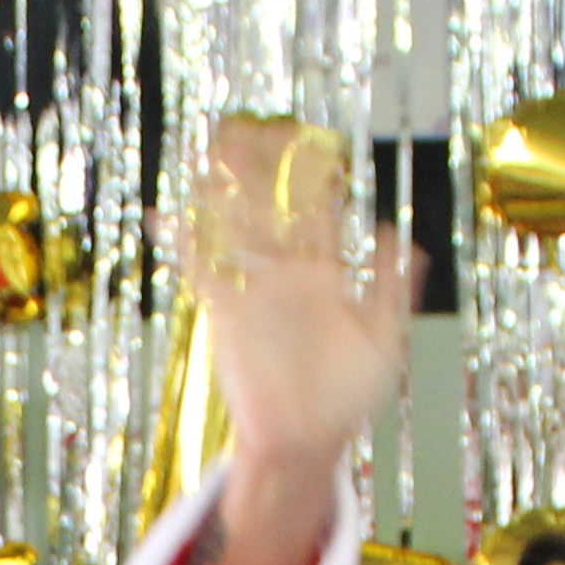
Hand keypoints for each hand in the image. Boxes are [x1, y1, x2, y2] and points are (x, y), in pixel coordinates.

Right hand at [175, 115, 412, 487]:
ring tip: (207, 146)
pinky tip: (162, 217)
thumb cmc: (350, 396)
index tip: (307, 136)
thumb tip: (403, 236)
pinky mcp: (228, 316)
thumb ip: (392, 287)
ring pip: (236, 228)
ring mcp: (256, 291)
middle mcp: (288, 273)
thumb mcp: (385, 340)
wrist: (308, 441)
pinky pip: (203, 273)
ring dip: (220, 190)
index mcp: (327, 272)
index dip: (312, 173)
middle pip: (271, 207)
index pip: (318, 209)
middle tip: (245, 122)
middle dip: (258, 167)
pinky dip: (182, 246)